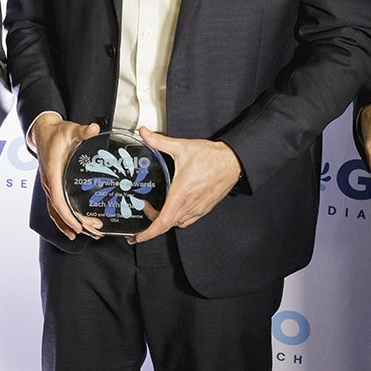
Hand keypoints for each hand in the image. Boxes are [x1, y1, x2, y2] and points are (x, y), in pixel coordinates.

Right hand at [28, 112, 101, 239]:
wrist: (42, 132)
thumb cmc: (56, 133)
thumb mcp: (70, 130)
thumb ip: (83, 131)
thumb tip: (94, 129)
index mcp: (53, 173)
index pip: (57, 200)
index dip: (67, 215)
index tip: (78, 226)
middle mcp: (49, 183)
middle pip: (59, 210)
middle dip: (77, 223)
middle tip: (96, 229)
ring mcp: (49, 187)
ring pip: (56, 212)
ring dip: (71, 225)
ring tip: (90, 233)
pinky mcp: (52, 187)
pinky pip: (55, 208)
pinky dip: (64, 221)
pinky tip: (74, 229)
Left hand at [128, 128, 243, 242]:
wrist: (233, 161)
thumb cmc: (211, 157)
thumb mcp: (181, 146)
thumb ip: (159, 141)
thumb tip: (144, 133)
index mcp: (181, 194)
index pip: (162, 222)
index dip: (148, 233)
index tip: (137, 237)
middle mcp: (190, 205)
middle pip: (167, 225)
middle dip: (152, 222)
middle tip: (145, 208)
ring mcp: (198, 208)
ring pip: (177, 222)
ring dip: (165, 219)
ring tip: (157, 207)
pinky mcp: (205, 208)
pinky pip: (188, 219)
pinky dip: (177, 217)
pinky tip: (175, 205)